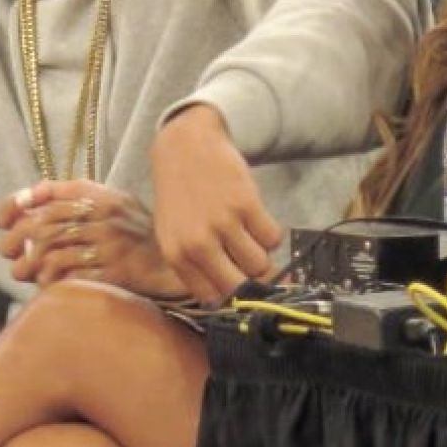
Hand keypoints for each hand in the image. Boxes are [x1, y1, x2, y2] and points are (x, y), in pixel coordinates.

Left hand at [0, 180, 186, 297]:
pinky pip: (73, 278)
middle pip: (46, 225)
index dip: (18, 205)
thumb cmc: (141, 234)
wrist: (179, 263)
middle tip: (7, 252)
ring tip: (20, 272)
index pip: (50, 194)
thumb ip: (78, 194)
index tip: (3, 220)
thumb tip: (30, 195)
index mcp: (102, 196)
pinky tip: (46, 286)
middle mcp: (105, 217)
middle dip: (18, 239)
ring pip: (54, 253)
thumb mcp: (116, 202)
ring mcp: (111, 245)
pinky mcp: (117, 272)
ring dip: (30, 265)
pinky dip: (53, 282)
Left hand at [151, 105, 282, 304]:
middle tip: (253, 269)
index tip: (239, 289)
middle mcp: (198, 244)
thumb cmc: (180, 196)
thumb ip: (195, 268)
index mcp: (177, 256)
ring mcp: (223, 223)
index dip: (230, 296)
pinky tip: (256, 220)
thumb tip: (230, 300)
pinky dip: (270, 234)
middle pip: (240, 287)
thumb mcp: (174, 234)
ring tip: (249, 238)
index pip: (213, 299)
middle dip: (251, 282)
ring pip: (260, 264)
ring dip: (261, 255)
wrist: (185, 146)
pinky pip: (273, 238)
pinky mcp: (246, 204)